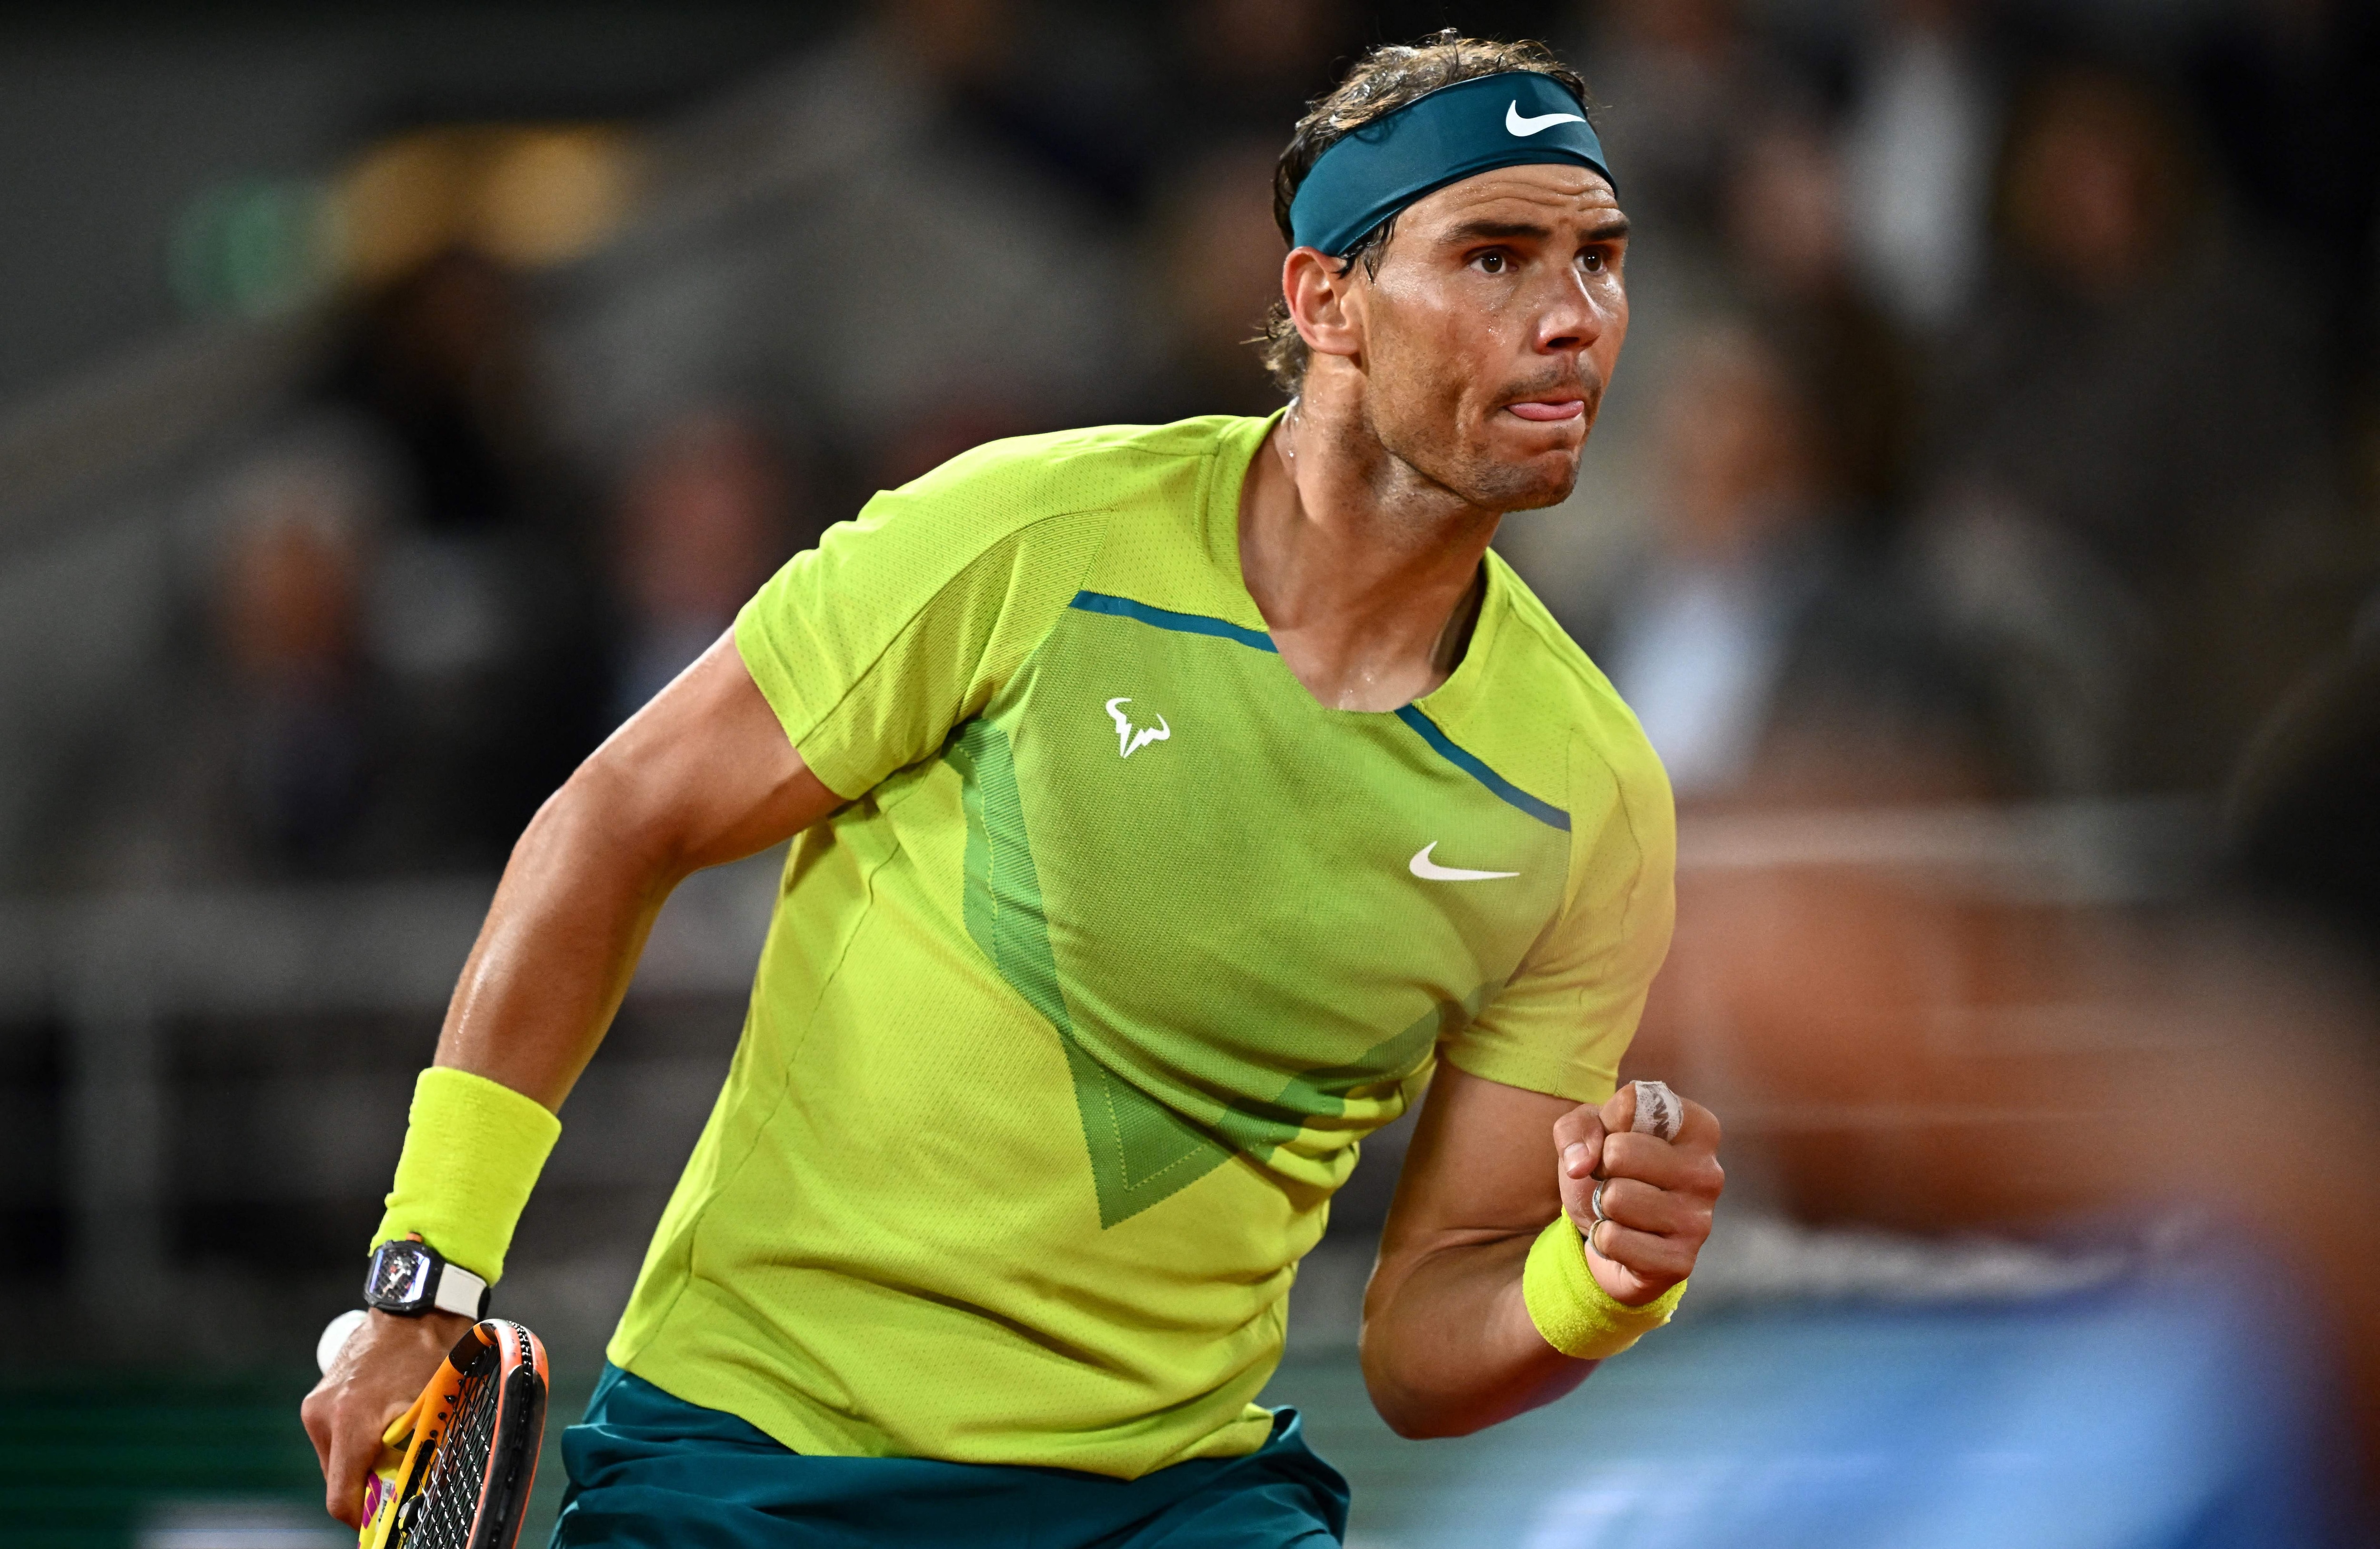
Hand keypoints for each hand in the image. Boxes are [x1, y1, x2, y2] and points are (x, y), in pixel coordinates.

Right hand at [300, 1308, 473, 1524]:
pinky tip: (384, 1425)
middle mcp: (324, 1416)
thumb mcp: (435, 1409)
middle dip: (367, 1488)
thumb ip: (423, 1455)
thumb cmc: (434, 1354)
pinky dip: (356, 1442)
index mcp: (351, 1423)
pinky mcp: (317, 1397)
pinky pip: (334, 1436)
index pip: (341, 1497)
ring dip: (363, 1463)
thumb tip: (422, 1494)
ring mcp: (316, 1405)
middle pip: (338, 1481)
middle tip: (400, 1481)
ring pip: (336, 1460)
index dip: (363, 1518)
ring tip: (396, 1445)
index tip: (384, 1522)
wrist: (417, 1307)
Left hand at [1552, 1084, 1722, 1305]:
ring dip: (1603, 1206)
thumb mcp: (1590, 1132)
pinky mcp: (1680, 1262)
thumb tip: (1581, 1164)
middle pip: (1619, 1152)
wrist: (1617, 1237)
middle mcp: (1708, 1173)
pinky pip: (1612, 1240)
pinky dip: (1604, 1239)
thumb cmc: (1611, 1172)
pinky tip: (1626, 1239)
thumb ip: (1579, 1127)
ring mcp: (1699, 1221)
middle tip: (1615, 1181)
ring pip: (1615, 1198)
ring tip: (1622, 1211)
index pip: (1633, 1103)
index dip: (1607, 1123)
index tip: (1617, 1139)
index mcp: (1698, 1129)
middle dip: (1601, 1168)